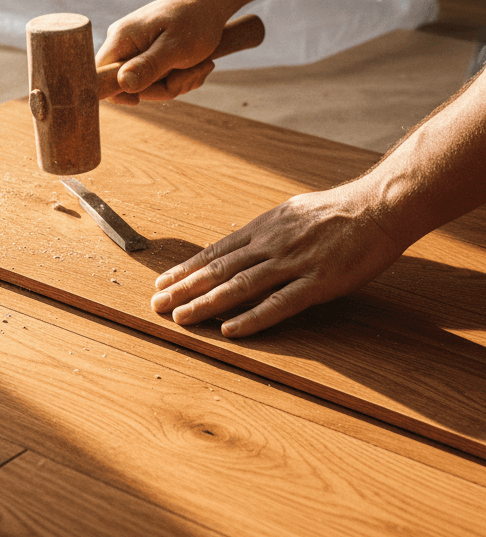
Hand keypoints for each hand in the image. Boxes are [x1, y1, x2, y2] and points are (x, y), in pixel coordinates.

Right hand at [96, 0, 233, 103]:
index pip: (99, 76)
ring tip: (198, 65)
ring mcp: (134, 50)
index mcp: (121, 38)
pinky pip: (157, 80)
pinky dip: (179, 78)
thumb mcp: (176, 47)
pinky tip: (195, 65)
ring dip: (177, 83)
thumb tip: (123, 83)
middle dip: (162, 88)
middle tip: (189, 73)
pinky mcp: (146, 55)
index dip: (116, 93)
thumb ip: (149, 66)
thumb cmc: (196, 20)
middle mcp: (122, 44)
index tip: (139, 100)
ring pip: (147, 86)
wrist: (210, 2)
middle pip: (128, 86)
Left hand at [150, 181, 406, 336]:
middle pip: (219, 270)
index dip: (186, 269)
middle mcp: (271, 244)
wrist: (379, 207)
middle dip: (184, 288)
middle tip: (157, 304)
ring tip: (180, 318)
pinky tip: (230, 330)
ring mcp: (293, 263)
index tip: (162, 282)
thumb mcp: (291, 213)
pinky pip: (280, 304)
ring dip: (206, 303)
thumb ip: (265, 232)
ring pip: (240, 286)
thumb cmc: (337, 212)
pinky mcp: (318, 282)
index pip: (215, 252)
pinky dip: (252, 318)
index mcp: (263, 228)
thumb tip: (240, 245)